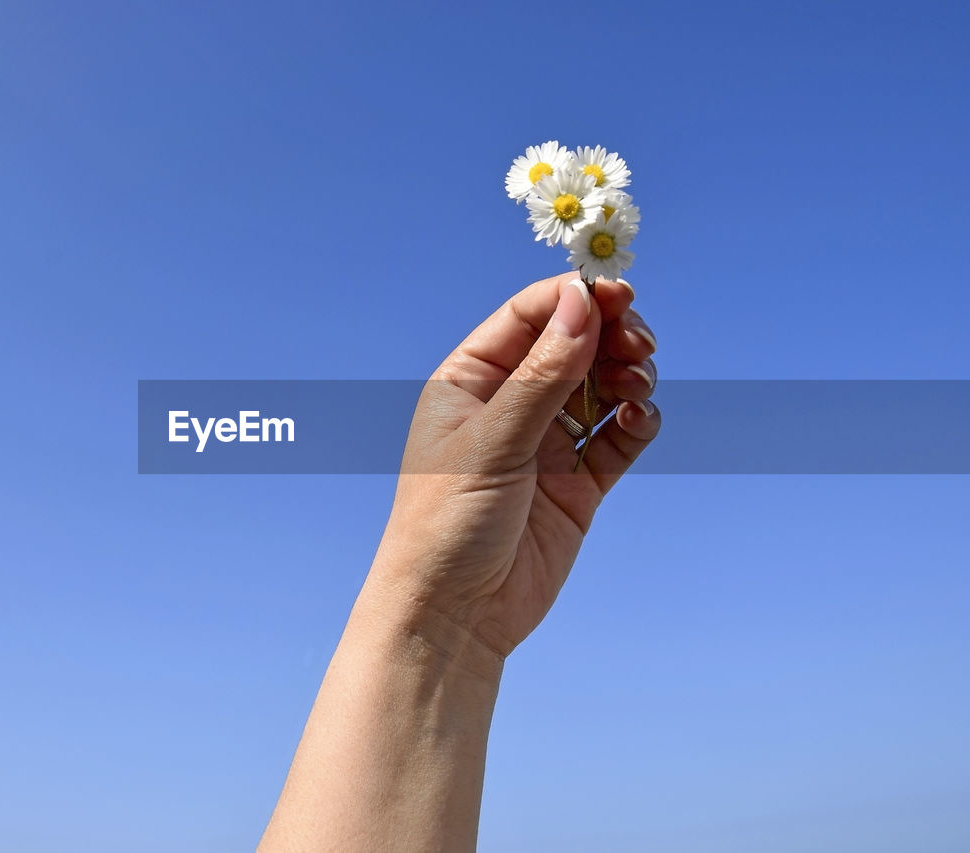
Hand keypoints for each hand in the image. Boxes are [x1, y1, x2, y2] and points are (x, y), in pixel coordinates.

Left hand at [369, 273, 661, 664]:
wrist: (454, 615)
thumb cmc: (446, 524)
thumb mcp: (492, 442)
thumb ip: (542, 375)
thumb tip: (582, 305)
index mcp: (470, 381)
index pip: (528, 318)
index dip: (575, 300)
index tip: (619, 293)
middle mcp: (510, 405)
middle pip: (574, 346)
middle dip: (612, 335)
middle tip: (640, 342)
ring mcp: (546, 444)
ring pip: (602, 387)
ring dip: (628, 374)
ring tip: (638, 383)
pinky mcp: (578, 484)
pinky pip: (618, 436)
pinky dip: (636, 419)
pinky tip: (639, 415)